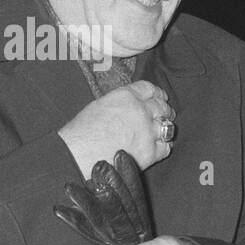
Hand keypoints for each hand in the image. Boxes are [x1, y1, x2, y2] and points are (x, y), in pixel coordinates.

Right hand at [58, 80, 174, 175]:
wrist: (77, 155)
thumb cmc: (81, 133)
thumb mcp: (99, 105)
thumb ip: (120, 102)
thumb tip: (130, 106)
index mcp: (126, 96)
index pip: (149, 89)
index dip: (156, 93)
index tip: (159, 96)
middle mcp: (140, 111)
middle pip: (161, 106)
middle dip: (163, 110)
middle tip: (164, 114)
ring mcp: (147, 132)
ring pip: (167, 126)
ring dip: (165, 127)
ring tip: (162, 130)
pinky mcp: (149, 152)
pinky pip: (166, 147)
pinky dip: (163, 147)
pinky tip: (159, 147)